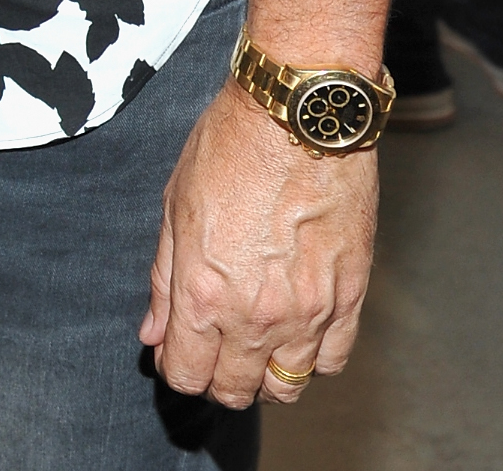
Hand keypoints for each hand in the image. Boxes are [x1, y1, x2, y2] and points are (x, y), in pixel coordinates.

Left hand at [140, 81, 376, 407]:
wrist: (298, 113)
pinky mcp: (350, 298)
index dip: (175, 366)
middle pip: (234, 389)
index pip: (185, 374)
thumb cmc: (230, 146)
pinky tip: (298, 331)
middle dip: (216, 377)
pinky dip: (313, 357)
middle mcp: (255, 316)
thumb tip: (153, 333)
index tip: (176, 348)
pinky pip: (332, 360)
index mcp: (203, 293)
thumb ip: (163, 280)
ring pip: (286, 386)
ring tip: (256, 344)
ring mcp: (308, 313)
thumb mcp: (175, 204)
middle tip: (213, 347)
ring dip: (265, 376)